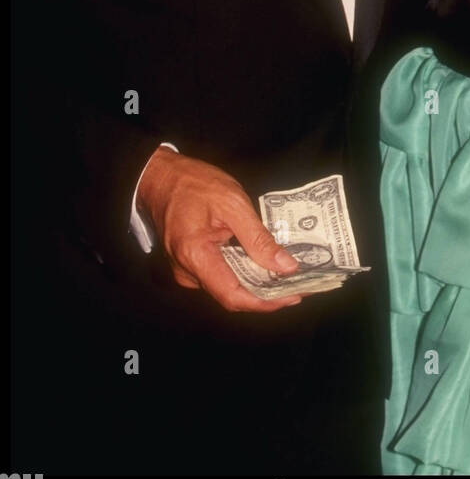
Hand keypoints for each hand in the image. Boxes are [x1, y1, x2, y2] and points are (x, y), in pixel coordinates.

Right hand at [137, 147, 302, 311]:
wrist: (161, 177)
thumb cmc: (195, 184)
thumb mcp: (233, 204)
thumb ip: (258, 238)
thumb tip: (285, 266)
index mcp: (195, 256)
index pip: (234, 296)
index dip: (265, 302)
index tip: (294, 296)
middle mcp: (187, 272)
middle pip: (232, 295)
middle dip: (267, 294)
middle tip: (300, 285)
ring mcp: (186, 270)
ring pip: (227, 286)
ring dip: (257, 283)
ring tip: (288, 276)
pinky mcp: (189, 264)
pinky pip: (220, 275)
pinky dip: (243, 273)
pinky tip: (264, 265)